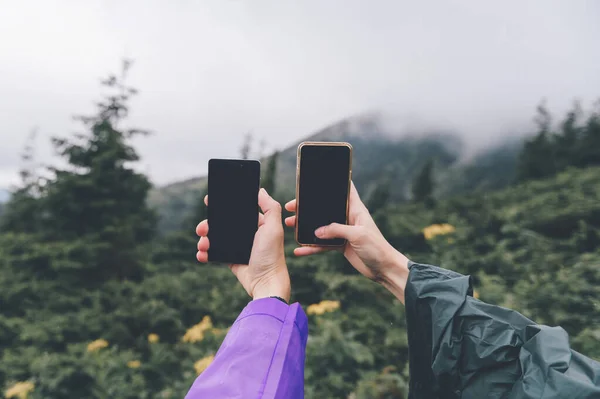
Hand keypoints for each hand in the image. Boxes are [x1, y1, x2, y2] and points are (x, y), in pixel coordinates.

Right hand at [196, 188, 290, 302]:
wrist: (265, 283)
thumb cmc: (272, 255)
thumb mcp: (273, 228)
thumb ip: (270, 208)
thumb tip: (260, 190)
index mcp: (257, 223)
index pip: (237, 210)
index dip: (223, 205)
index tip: (209, 201)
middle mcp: (246, 233)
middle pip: (221, 223)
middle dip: (208, 224)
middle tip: (201, 228)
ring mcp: (237, 247)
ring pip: (215, 237)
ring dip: (204, 239)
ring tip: (202, 244)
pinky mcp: (230, 259)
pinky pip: (213, 253)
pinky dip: (204, 253)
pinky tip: (202, 254)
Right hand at [284, 182, 409, 302]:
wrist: (383, 268)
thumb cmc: (377, 247)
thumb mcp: (357, 235)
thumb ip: (337, 230)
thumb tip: (317, 231)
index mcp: (355, 209)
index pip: (345, 189)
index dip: (333, 182)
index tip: (317, 176)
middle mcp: (348, 218)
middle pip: (325, 208)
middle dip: (308, 206)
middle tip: (291, 206)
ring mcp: (343, 232)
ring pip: (320, 226)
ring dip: (305, 226)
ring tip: (289, 224)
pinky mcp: (340, 245)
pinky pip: (322, 245)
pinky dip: (310, 248)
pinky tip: (299, 251)